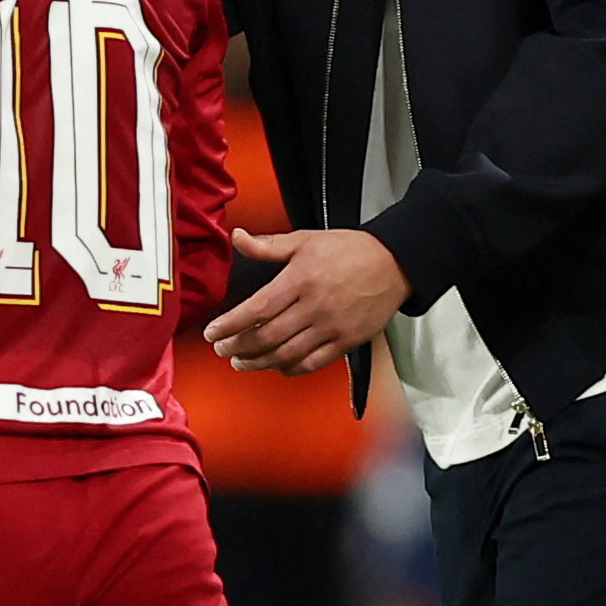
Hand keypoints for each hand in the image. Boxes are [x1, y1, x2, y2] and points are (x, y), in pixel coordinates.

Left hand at [205, 227, 411, 375]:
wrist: (394, 263)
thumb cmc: (348, 249)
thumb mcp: (306, 239)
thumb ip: (268, 245)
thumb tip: (237, 236)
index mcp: (301, 279)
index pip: (257, 309)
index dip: (230, 325)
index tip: (212, 333)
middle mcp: (314, 306)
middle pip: (267, 337)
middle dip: (238, 347)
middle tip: (221, 349)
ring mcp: (331, 327)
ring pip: (286, 354)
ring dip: (258, 362)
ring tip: (241, 362)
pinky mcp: (346, 342)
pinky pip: (312, 363)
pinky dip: (290, 369)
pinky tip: (276, 366)